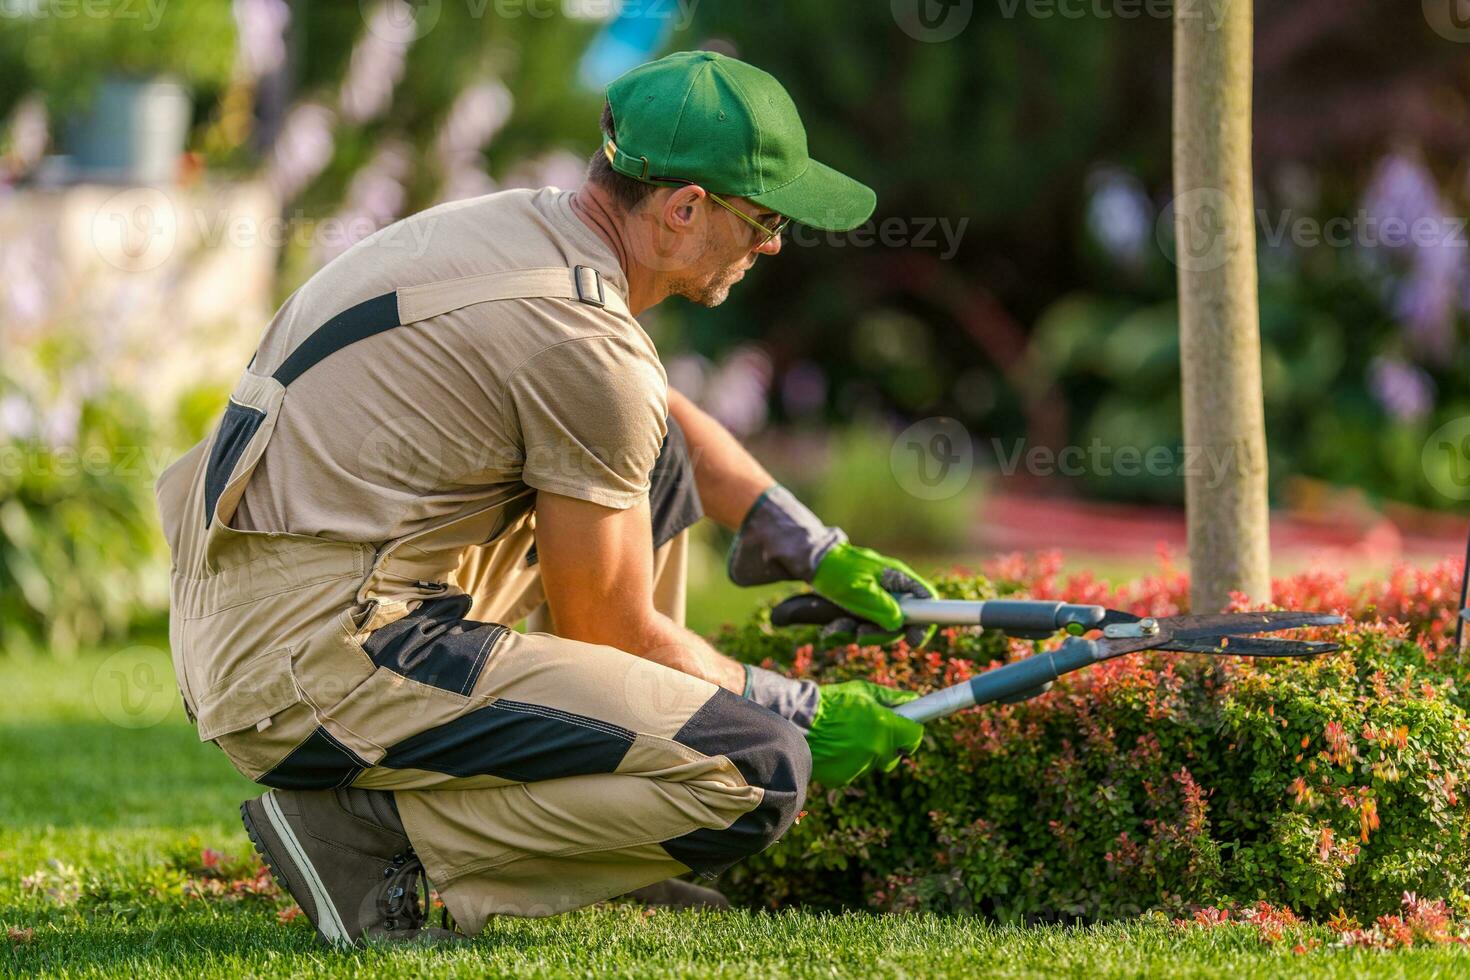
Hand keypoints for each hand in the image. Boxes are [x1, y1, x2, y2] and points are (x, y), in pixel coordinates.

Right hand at [805, 680, 924, 785]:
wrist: (798, 720)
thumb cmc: (833, 702)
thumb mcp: (863, 691)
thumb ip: (890, 697)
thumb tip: (912, 699)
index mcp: (887, 727)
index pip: (915, 738)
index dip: (911, 732)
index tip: (906, 728)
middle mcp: (877, 750)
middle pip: (894, 756)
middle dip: (888, 746)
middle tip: (873, 732)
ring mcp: (860, 767)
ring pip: (871, 763)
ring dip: (865, 753)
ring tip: (844, 735)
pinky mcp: (843, 778)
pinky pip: (852, 771)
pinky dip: (846, 762)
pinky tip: (833, 747)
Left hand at [809, 543, 936, 647]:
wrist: (809, 562)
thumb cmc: (837, 571)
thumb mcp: (860, 591)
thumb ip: (883, 608)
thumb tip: (899, 625)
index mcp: (898, 579)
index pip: (926, 600)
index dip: (925, 623)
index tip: (912, 641)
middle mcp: (890, 588)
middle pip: (900, 621)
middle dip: (879, 633)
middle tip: (859, 635)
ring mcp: (875, 597)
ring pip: (876, 626)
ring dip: (855, 632)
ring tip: (836, 627)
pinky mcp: (859, 605)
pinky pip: (859, 625)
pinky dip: (845, 630)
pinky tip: (830, 628)